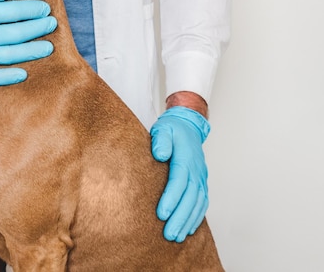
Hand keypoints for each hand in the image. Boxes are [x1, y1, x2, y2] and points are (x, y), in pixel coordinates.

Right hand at [0, 0, 56, 85]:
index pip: (12, 12)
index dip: (32, 10)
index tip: (45, 9)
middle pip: (16, 33)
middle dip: (37, 28)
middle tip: (52, 24)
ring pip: (9, 55)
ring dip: (31, 51)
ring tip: (48, 47)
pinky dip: (7, 77)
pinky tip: (23, 74)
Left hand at [150, 105, 210, 242]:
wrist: (188, 126)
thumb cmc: (172, 129)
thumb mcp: (163, 128)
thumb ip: (161, 140)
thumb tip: (160, 155)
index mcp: (186, 157)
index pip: (179, 181)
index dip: (171, 198)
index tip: (161, 214)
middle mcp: (196, 170)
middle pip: (190, 197)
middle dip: (180, 217)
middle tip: (169, 234)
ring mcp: (201, 177)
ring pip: (198, 203)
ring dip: (188, 221)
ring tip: (177, 237)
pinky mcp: (201, 182)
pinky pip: (202, 202)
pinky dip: (196, 217)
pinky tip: (188, 229)